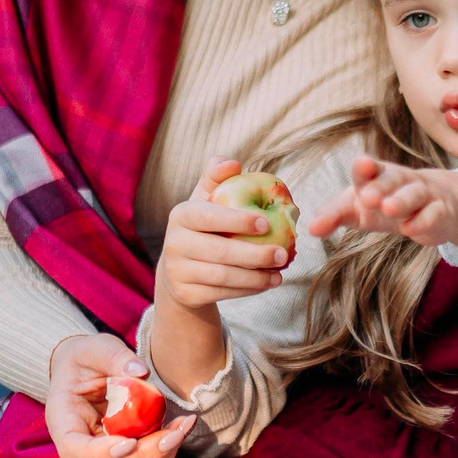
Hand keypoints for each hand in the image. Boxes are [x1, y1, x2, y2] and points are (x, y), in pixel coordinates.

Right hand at [44, 333, 193, 457]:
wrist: (86, 369)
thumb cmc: (85, 357)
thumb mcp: (94, 348)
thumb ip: (115, 357)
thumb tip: (141, 373)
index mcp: (63, 422)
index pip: (74, 450)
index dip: (101, 454)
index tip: (129, 443)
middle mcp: (81, 446)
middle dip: (145, 455)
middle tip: (175, 433)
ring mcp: (103, 455)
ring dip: (161, 456)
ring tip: (184, 426)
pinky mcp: (124, 454)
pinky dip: (166, 451)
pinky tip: (181, 428)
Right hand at [156, 159, 293, 312]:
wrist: (179, 271)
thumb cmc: (203, 228)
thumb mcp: (206, 201)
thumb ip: (218, 179)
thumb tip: (233, 162)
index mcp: (181, 215)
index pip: (209, 217)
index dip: (238, 220)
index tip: (266, 223)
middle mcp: (174, 242)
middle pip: (220, 251)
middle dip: (255, 254)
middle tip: (284, 254)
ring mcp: (177, 271)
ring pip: (223, 277)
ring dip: (257, 277)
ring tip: (280, 274)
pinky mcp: (185, 294)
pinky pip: (222, 294)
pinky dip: (248, 290)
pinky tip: (267, 284)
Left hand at [303, 155, 457, 258]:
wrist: (437, 207)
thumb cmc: (386, 205)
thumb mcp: (357, 209)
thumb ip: (333, 216)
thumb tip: (310, 230)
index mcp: (377, 176)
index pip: (369, 170)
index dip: (365, 167)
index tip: (361, 165)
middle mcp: (400, 181)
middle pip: (392, 178)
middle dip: (380, 186)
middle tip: (367, 197)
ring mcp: (423, 195)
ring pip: (414, 194)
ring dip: (401, 201)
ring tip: (388, 209)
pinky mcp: (440, 213)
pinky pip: (433, 214)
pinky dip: (422, 221)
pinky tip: (410, 229)